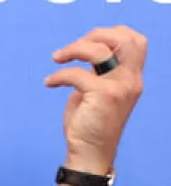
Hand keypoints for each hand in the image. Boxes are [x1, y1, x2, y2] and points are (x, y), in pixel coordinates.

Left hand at [45, 25, 146, 173]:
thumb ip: (99, 72)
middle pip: (125, 38)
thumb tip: (85, 50)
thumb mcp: (99, 91)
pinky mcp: (103, 96)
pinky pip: (76, 73)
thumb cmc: (91, 122)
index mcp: (132, 77)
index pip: (136, 41)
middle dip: (95, 34)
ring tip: (57, 58)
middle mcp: (131, 80)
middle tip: (73, 48)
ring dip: (73, 49)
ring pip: (99, 51)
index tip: (88, 42)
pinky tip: (49, 82)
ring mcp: (119, 87)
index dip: (112, 33)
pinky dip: (58, 75)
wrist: (90, 153)